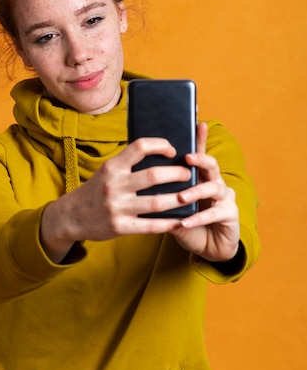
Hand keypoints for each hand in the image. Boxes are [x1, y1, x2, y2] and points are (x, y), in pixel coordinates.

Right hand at [41, 123, 239, 262]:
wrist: (70, 216)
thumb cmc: (96, 190)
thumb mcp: (107, 171)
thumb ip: (128, 163)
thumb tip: (159, 153)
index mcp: (112, 167)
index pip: (139, 147)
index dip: (160, 145)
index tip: (172, 150)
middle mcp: (114, 185)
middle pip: (153, 176)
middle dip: (176, 174)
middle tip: (188, 174)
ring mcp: (117, 207)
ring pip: (157, 202)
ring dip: (178, 199)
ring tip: (190, 195)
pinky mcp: (120, 227)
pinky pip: (151, 226)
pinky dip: (168, 223)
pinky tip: (180, 220)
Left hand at [169, 121, 239, 261]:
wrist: (208, 246)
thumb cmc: (186, 221)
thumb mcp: (172, 204)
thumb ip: (162, 191)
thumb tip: (139, 176)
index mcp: (200, 175)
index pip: (199, 152)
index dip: (200, 138)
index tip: (198, 123)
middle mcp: (215, 181)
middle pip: (210, 163)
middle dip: (199, 158)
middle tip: (187, 158)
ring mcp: (225, 196)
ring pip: (213, 187)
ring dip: (196, 191)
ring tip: (181, 197)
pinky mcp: (231, 214)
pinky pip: (215, 213)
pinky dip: (198, 217)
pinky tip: (185, 221)